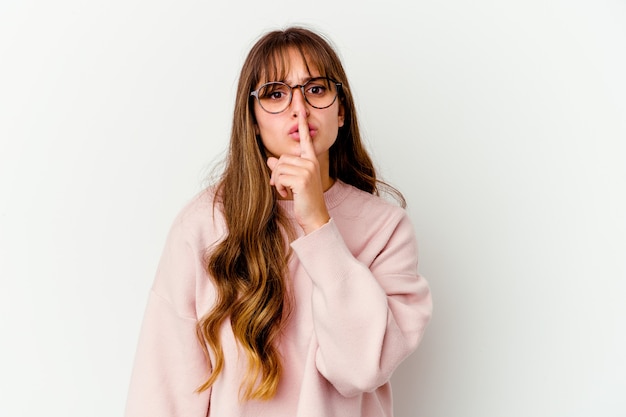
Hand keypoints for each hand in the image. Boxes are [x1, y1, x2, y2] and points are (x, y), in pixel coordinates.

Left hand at [266, 112, 329, 233]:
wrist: (314, 216)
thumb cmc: (305, 199)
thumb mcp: (292, 181)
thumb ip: (282, 168)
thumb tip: (270, 159)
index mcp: (312, 160)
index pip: (305, 138)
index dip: (303, 122)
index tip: (301, 106)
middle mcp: (311, 162)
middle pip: (282, 158)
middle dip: (277, 173)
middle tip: (282, 185)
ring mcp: (308, 170)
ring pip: (278, 167)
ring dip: (277, 181)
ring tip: (286, 190)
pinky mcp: (302, 179)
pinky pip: (279, 176)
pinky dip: (279, 187)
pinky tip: (287, 194)